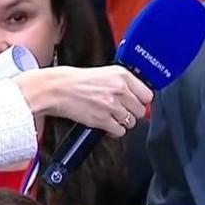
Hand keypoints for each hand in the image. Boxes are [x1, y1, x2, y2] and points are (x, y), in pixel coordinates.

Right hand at [15, 66, 152, 136]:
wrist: (56, 89)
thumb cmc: (75, 81)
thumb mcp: (104, 73)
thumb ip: (122, 83)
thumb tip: (136, 95)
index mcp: (122, 75)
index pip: (147, 94)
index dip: (141, 101)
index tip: (136, 102)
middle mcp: (120, 89)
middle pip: (141, 110)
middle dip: (132, 113)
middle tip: (121, 111)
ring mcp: (112, 105)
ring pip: (131, 122)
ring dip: (122, 122)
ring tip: (111, 117)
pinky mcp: (103, 120)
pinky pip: (119, 131)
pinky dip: (114, 131)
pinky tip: (106, 124)